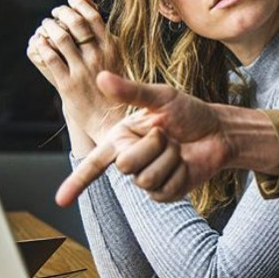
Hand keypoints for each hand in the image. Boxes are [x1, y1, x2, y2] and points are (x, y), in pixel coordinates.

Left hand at [26, 0, 123, 148]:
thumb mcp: (115, 54)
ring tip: (46, 25)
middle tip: (55, 12)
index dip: (79, 5)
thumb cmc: (115, 85)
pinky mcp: (68, 85)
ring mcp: (83, 71)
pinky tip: (39, 42)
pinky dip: (42, 46)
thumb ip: (100, 29)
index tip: (71, 2)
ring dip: (49, 27)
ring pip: (61, 39)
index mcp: (113, 48)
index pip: (93, 17)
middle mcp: (99, 57)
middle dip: (62, 13)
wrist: (112, 119)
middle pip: (76, 24)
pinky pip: (51, 59)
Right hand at [55, 71, 233, 206]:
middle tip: (167, 134)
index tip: (59, 200)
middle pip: (126, 165)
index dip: (76, 182)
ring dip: (169, 159)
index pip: (94, 162)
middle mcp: (130, 159)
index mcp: (122, 138)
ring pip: (146, 179)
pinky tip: (186, 163)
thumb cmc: (189, 112)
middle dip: (152, 146)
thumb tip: (101, 77)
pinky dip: (180, 173)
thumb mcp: (162, 97)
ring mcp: (147, 178)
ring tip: (178, 147)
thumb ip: (131, 91)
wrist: (219, 131)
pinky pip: (165, 190)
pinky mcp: (165, 192)